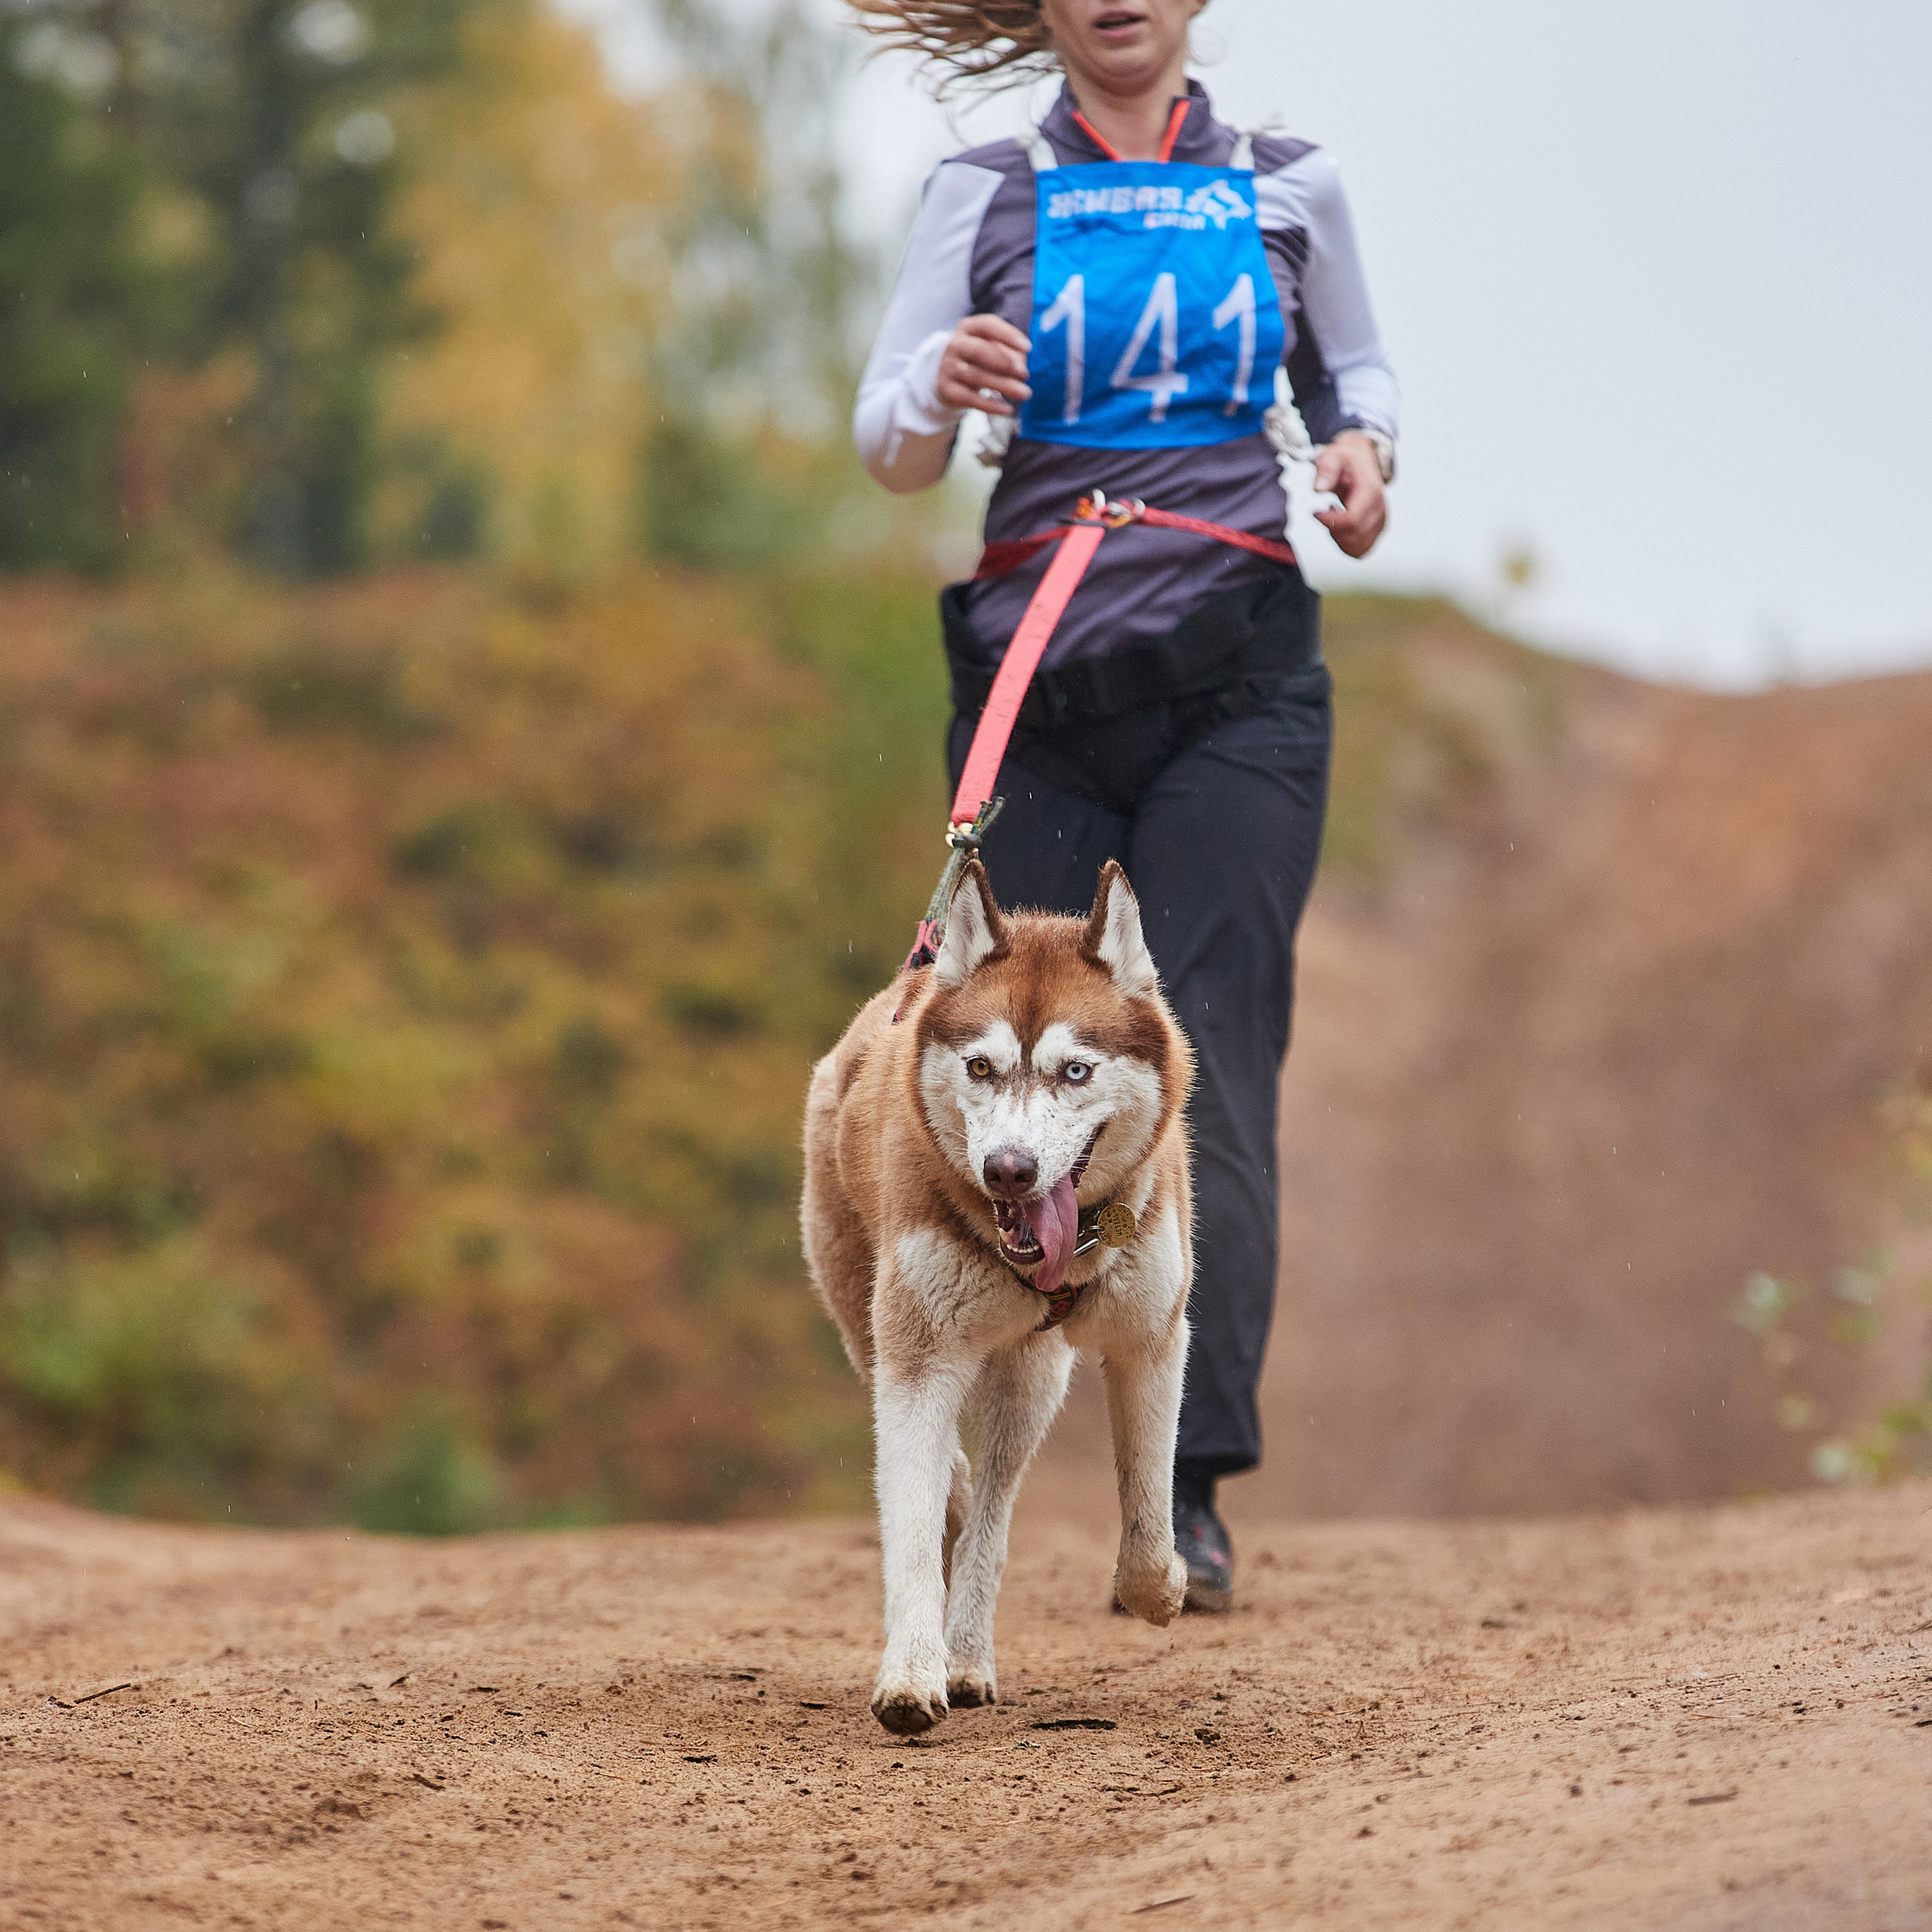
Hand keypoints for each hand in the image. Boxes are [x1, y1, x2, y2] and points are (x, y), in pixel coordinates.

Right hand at [934, 314, 1032, 416]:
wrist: (945, 376)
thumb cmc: (975, 358)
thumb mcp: (987, 347)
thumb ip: (1005, 350)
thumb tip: (1022, 363)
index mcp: (967, 328)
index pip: (987, 325)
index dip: (1008, 335)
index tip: (1027, 348)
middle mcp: (955, 345)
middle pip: (979, 350)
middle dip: (1004, 362)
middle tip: (1024, 373)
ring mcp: (948, 367)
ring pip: (976, 376)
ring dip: (1003, 385)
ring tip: (1024, 393)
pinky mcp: (947, 389)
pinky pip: (969, 398)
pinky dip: (990, 405)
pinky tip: (1008, 409)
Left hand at [1313, 433, 1387, 557]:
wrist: (1360, 461)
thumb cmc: (1346, 461)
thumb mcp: (1332, 457)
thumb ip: (1325, 470)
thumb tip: (1318, 488)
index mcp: (1371, 492)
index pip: (1352, 521)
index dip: (1329, 522)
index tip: (1316, 512)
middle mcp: (1380, 509)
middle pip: (1354, 537)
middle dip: (1332, 530)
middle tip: (1324, 513)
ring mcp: (1381, 522)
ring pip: (1357, 548)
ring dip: (1338, 538)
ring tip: (1334, 517)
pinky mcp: (1377, 531)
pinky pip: (1360, 550)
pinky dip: (1346, 544)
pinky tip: (1341, 526)